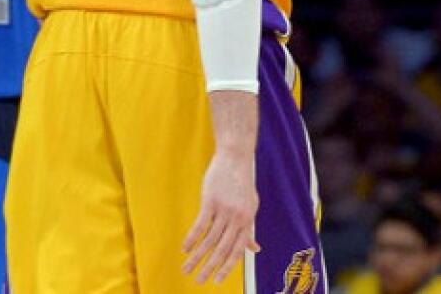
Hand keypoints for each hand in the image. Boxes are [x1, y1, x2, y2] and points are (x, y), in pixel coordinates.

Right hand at [182, 148, 260, 283]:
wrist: (235, 158)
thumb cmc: (243, 184)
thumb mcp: (251, 206)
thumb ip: (249, 229)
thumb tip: (255, 249)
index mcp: (248, 220)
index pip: (237, 250)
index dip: (227, 267)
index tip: (217, 281)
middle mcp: (237, 218)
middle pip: (222, 249)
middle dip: (209, 268)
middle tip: (198, 282)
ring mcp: (224, 209)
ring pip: (209, 240)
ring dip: (196, 258)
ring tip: (186, 269)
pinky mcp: (211, 201)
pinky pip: (200, 225)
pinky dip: (191, 239)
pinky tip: (184, 250)